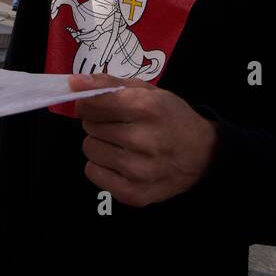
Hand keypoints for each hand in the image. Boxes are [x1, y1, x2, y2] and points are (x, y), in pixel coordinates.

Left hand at [69, 73, 216, 206]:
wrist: (202, 154)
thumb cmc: (171, 117)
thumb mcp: (147, 91)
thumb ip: (108, 83)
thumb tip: (73, 82)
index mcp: (147, 109)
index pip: (92, 104)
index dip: (90, 103)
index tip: (99, 106)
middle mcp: (142, 140)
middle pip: (89, 126)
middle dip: (99, 123)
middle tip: (120, 125)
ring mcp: (138, 170)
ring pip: (89, 149)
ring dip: (100, 144)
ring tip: (121, 144)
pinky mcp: (133, 193)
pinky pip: (92, 173)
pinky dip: (102, 165)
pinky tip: (121, 161)